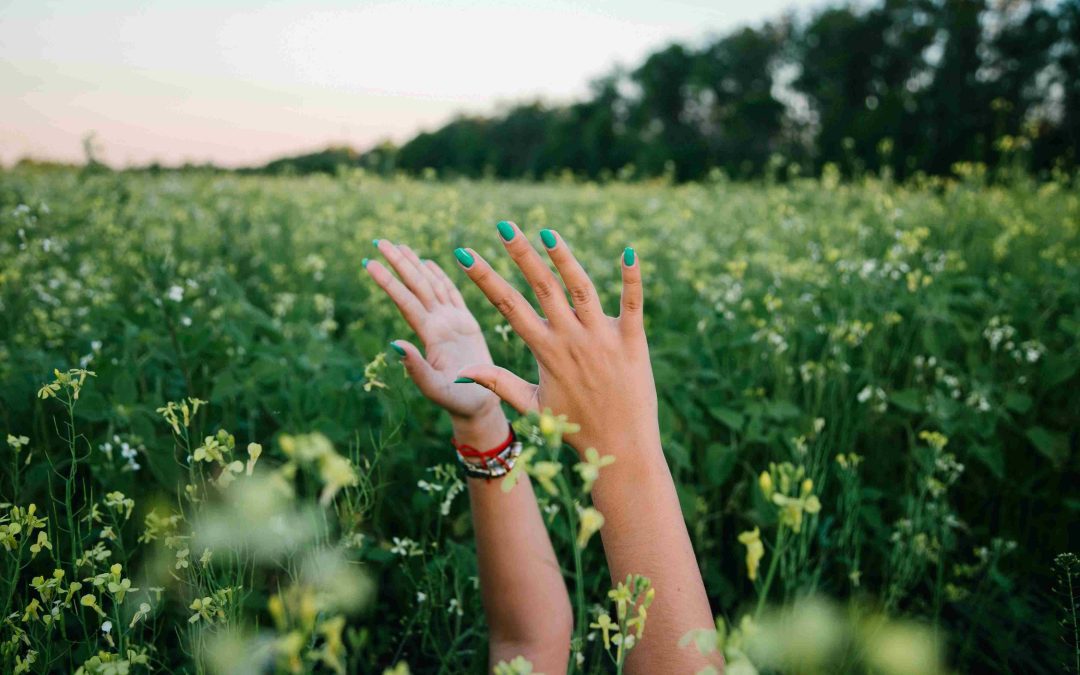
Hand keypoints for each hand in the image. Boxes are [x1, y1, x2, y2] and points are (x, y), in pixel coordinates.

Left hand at [365, 239, 504, 444]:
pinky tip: (428, 263)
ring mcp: (451, 323)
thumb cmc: (458, 402)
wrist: (478, 407)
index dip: (389, 281)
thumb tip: (394, 344)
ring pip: (430, 286)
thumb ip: (416, 369)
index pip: (405, 301)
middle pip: (415, 287)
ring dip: (414, 266)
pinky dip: (440, 277)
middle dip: (398, 263)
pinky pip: (452, 294)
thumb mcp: (436, 389)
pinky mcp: (466, 324)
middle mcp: (437, 324)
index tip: (369, 261)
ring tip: (400, 245)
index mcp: (429, 336)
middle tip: (379, 240)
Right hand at [451, 221, 654, 456]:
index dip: (484, 278)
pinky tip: (629, 252)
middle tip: (504, 226)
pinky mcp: (633, 340)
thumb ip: (499, 383)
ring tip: (549, 234)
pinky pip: (632, 303)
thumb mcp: (532, 405)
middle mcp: (571, 339)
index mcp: (545, 351)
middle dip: (520, 254)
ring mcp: (602, 338)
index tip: (464, 253)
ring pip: (581, 288)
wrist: (621, 447)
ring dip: (565, 259)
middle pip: (541, 288)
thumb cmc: (575, 427)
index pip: (508, 306)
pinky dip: (632, 278)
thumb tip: (463, 372)